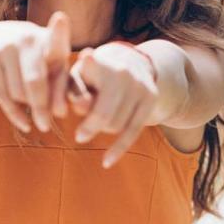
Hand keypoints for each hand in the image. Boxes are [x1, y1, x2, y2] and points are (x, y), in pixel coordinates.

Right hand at [0, 11, 71, 132]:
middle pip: (34, 81)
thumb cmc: (40, 62)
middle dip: (41, 107)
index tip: (61, 19)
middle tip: (45, 126)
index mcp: (51, 40)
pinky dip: (15, 114)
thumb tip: (66, 111)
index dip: (58, 31)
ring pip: (19, 93)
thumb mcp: (56, 70)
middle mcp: (28, 38)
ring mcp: (6, 46)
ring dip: (29, 107)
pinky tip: (24, 123)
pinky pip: (3, 96)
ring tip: (36, 107)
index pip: (55, 38)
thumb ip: (68, 89)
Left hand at [69, 42, 159, 167]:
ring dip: (103, 130)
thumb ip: (72, 91)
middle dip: (90, 127)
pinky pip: (133, 131)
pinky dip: (118, 149)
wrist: (132, 61)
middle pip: (103, 114)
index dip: (83, 89)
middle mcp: (122, 71)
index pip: (89, 78)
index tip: (78, 104)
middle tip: (79, 135)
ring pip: (116, 124)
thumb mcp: (77, 76)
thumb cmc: (92, 73)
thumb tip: (79, 107)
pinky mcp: (151, 98)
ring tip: (96, 124)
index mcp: (99, 62)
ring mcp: (139, 85)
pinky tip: (106, 162)